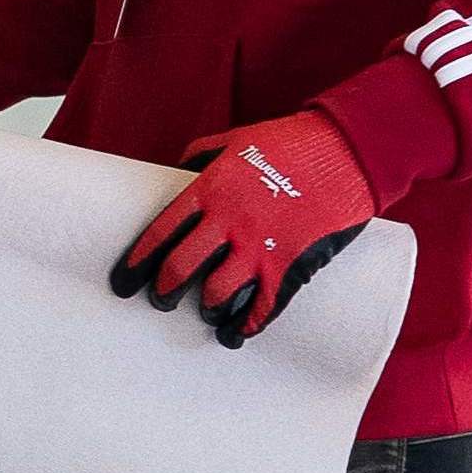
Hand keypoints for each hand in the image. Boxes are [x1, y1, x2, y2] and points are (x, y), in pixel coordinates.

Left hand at [112, 111, 374, 344]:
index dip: (138, 261)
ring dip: (206, 307)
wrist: (348, 150)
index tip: (123, 281)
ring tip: (204, 309)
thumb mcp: (237, 139)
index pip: (161, 232)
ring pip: (217, 292)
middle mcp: (229, 221)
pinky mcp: (291, 264)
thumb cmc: (290, 141)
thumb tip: (176, 172)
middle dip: (163, 291)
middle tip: (159, 301)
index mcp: (210, 189)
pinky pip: (263, 306)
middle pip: (181, 268)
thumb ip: (202, 156)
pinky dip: (247, 325)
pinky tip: (236, 333)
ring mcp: (260, 245)